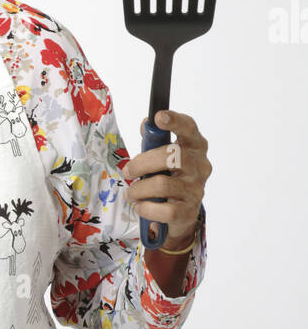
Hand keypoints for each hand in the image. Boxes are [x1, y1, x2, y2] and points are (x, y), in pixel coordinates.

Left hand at [123, 109, 210, 246]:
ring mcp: (196, 189)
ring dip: (138, 189)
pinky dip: (146, 208)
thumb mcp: (162, 155)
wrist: (182, 211)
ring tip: (131, 193)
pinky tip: (141, 206)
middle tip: (127, 171)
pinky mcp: (188, 211)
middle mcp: (200, 166)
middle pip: (171, 156)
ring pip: (162, 185)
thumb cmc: (170, 176)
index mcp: (194, 147)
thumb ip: (154, 140)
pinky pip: (163, 210)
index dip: (175, 121)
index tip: (159, 117)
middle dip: (141, 163)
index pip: (189, 129)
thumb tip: (146, 124)